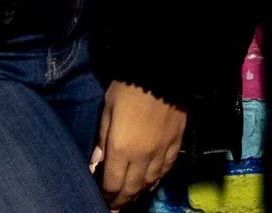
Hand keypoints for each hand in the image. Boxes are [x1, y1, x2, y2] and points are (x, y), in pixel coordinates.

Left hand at [91, 80, 186, 209]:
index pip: (113, 184)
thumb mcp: (108, 109)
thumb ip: (103, 138)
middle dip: (121, 200)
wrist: (163, 72)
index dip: (107, 195)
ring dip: (138, 192)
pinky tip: (151, 181)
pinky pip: (166, 169)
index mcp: (121, 149)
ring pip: (150, 182)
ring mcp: (161, 152)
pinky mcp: (176, 144)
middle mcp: (142, 157)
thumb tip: (96, 162)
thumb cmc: (129, 88)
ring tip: (131, 196)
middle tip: (115, 205)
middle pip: (131, 189)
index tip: (103, 199)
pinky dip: (157, 179)